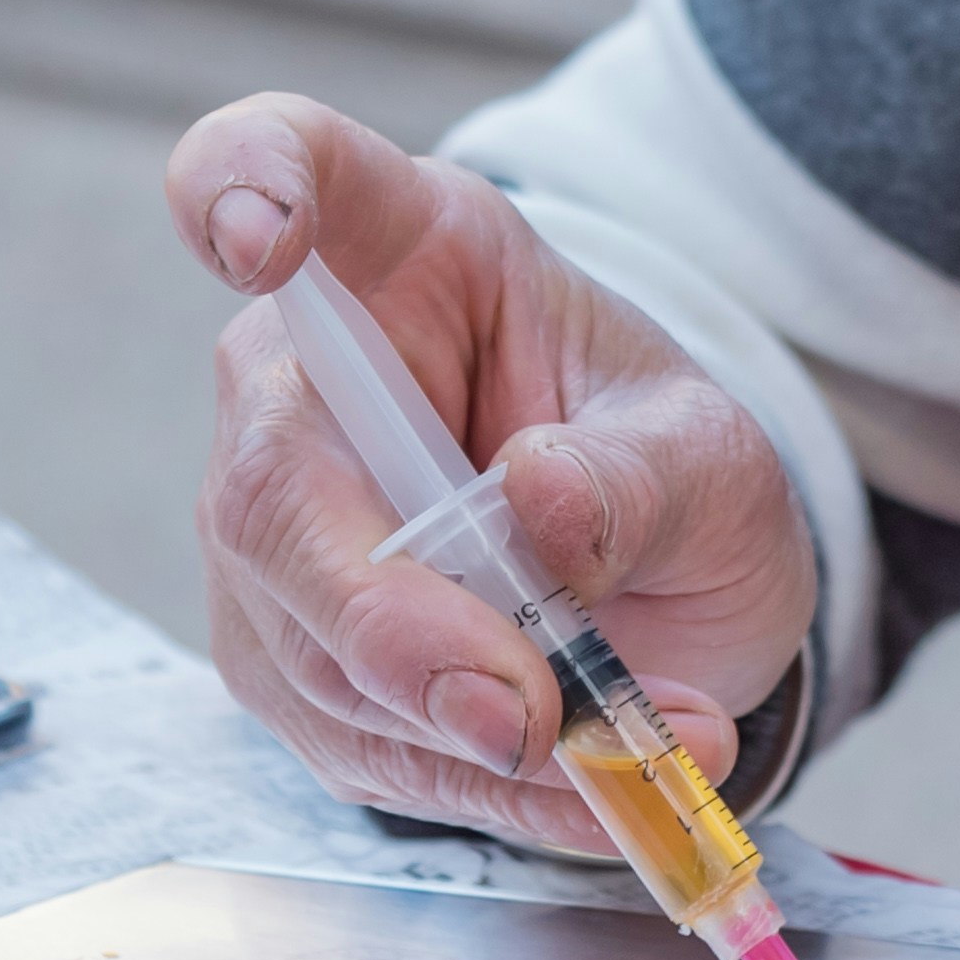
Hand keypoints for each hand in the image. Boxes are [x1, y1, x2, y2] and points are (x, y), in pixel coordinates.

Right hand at [164, 93, 818, 865]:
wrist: (670, 585)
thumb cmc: (666, 469)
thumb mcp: (713, 454)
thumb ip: (641, 476)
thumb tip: (539, 498)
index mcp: (407, 253)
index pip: (285, 168)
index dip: (247, 186)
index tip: (263, 238)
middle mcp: (304, 383)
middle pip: (275, 487)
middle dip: (389, 617)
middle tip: (522, 708)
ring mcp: (275, 532)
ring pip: (307, 645)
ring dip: (468, 728)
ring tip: (633, 748)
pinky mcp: (287, 661)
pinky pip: (356, 743)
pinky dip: (482, 786)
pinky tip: (588, 790)